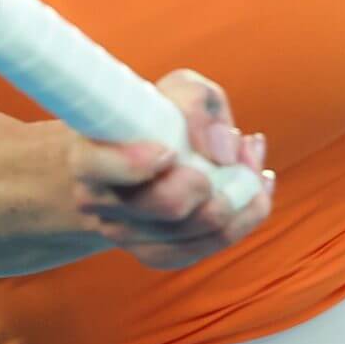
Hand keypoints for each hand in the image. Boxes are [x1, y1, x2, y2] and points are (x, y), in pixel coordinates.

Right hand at [71, 68, 272, 270]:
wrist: (134, 155)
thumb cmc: (157, 116)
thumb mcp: (176, 89)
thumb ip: (197, 104)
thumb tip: (223, 152)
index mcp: (88, 158)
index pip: (98, 167)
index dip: (136, 163)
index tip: (168, 150)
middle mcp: (99, 204)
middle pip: (167, 205)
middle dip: (214, 179)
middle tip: (235, 149)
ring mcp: (126, 236)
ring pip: (200, 230)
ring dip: (242, 193)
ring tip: (249, 159)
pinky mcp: (157, 254)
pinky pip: (211, 245)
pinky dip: (245, 217)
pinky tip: (256, 189)